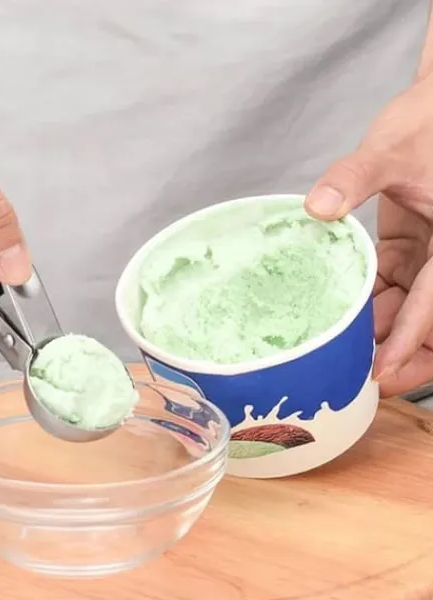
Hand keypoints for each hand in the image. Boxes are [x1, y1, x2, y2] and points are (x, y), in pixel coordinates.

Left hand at [304, 73, 432, 396]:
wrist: (431, 105)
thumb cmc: (425, 121)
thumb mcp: (391, 148)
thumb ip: (356, 176)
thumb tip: (316, 206)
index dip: (412, 339)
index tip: (385, 373)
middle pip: (431, 316)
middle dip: (406, 352)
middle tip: (368, 381)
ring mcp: (428, 254)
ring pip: (410, 305)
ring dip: (381, 330)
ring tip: (346, 356)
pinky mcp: (406, 246)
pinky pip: (391, 285)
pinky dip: (370, 302)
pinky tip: (341, 317)